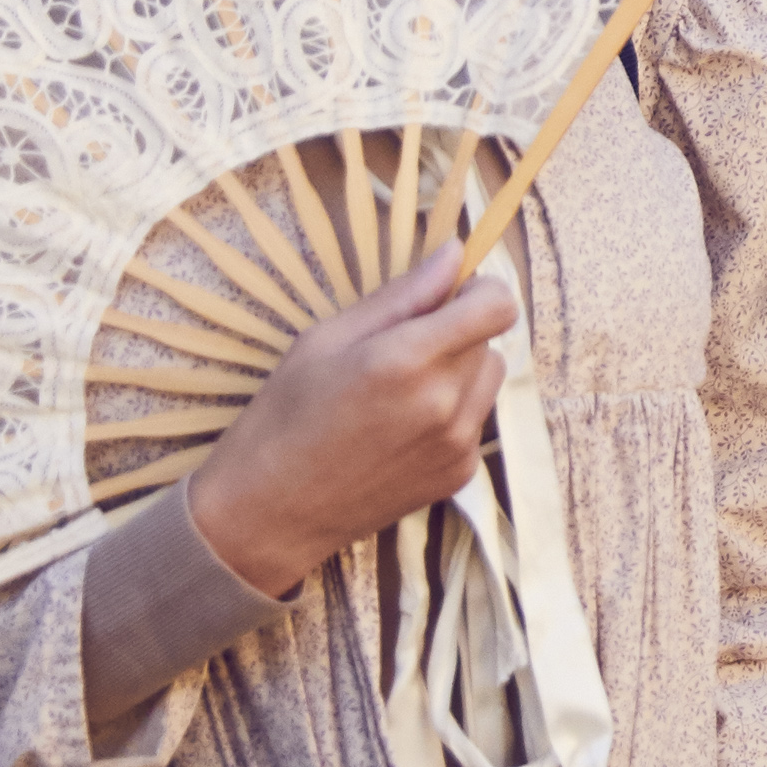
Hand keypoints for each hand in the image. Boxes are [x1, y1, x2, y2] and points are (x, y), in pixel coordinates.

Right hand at [184, 239, 515, 599]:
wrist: (269, 512)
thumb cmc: (284, 417)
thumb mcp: (326, 339)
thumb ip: (402, 296)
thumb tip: (453, 254)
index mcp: (406, 360)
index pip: (497, 307)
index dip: (479, 291)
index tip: (448, 296)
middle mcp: (443, 403)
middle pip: (490, 339)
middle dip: (457, 331)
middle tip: (400, 349)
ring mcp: (457, 444)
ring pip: (489, 377)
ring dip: (460, 370)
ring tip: (400, 390)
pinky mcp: (460, 474)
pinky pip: (476, 419)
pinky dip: (452, 412)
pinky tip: (400, 428)